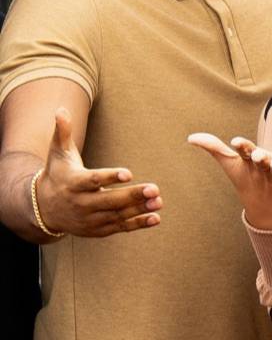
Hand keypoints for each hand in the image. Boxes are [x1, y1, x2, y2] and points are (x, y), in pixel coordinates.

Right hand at [35, 107, 158, 236]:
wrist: (44, 207)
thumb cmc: (58, 173)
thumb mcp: (58, 153)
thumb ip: (62, 132)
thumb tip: (60, 109)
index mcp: (72, 183)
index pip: (92, 180)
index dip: (109, 177)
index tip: (128, 173)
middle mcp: (80, 203)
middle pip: (108, 200)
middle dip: (132, 195)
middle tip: (155, 188)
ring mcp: (89, 219)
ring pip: (116, 215)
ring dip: (139, 209)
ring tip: (159, 201)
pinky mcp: (97, 230)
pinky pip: (119, 228)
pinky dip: (137, 224)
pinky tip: (155, 217)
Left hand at [188, 133, 271, 230]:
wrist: (269, 205)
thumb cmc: (249, 179)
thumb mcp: (231, 165)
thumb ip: (214, 148)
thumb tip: (190, 137)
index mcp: (253, 157)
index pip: (245, 149)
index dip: (242, 146)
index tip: (235, 142)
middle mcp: (269, 162)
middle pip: (265, 159)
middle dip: (262, 157)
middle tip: (257, 155)